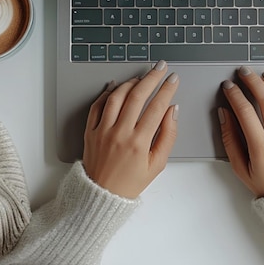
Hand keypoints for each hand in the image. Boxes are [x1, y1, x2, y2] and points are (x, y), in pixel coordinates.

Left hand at [83, 60, 178, 197]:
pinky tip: (116, 86)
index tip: (173, 79)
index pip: (157, 106)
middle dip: (151, 77)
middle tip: (160, 67)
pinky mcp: (90, 131)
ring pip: (117, 96)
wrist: (100, 196)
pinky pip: (98, 105)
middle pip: (138, 95)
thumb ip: (168, 135)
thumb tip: (173, 111)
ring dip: (130, 83)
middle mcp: (120, 133)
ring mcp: (102, 130)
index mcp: (139, 142)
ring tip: (140, 77)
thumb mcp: (157, 164)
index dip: (167, 89)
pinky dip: (107, 93)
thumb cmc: (130, 183)